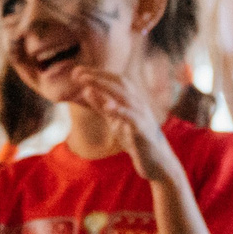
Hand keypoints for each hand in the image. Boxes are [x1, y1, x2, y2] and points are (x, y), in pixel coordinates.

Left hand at [69, 65, 180, 183]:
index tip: (76, 72)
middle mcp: (138, 102)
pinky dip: (120, 110)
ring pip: (124, 96)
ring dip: (104, 88)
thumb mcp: (113, 119)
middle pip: (119, 82)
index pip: (114, 79)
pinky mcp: (143, 129)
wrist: (156, 161)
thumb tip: (86, 90)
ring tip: (87, 84)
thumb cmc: (134, 138)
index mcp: (131, 99)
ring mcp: (142, 114)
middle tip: (77, 73)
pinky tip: (108, 107)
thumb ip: (101, 105)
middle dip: (97, 76)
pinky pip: (131, 117)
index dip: (96, 73)